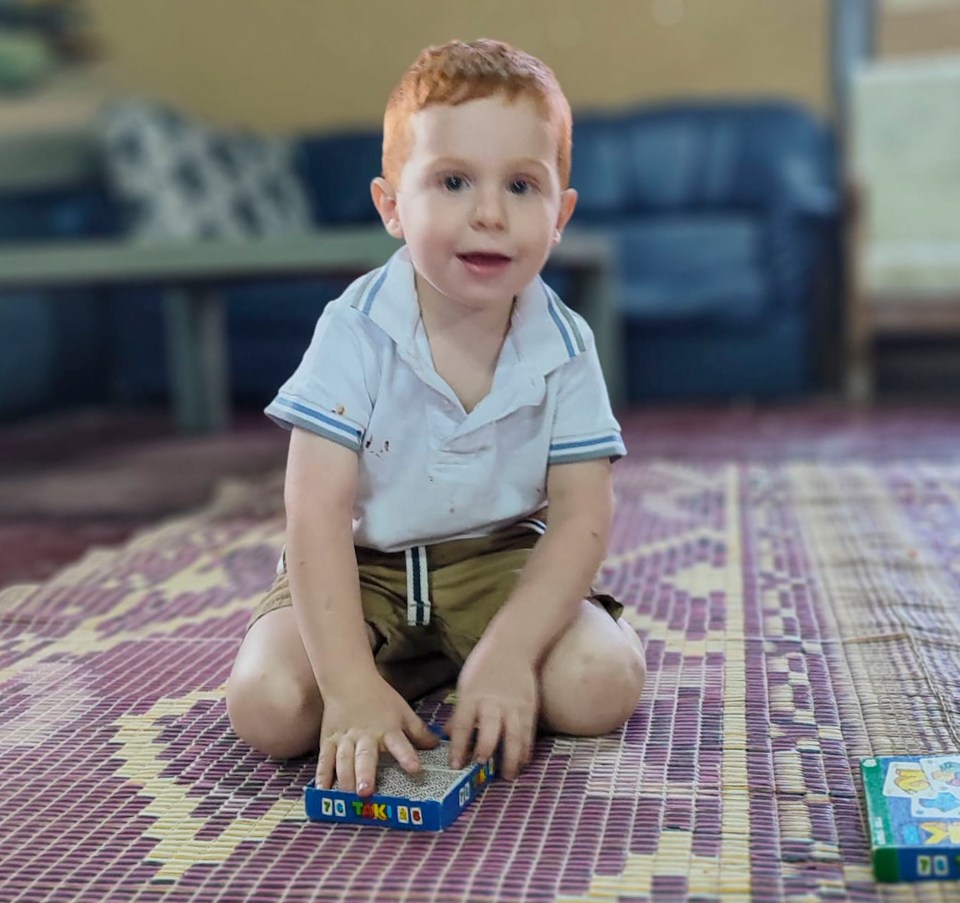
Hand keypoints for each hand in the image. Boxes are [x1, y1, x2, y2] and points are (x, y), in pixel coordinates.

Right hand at [316, 674, 437, 796]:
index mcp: (388, 730)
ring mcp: (345, 738)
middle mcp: (366, 736)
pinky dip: (322, 774)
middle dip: (365, 774)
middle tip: (366, 792)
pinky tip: (322, 789)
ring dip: (345, 777)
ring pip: (344, 759)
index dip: (407, 756)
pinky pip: (325, 758)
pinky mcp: (329, 740)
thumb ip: (419, 731)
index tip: (415, 769)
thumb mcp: (403, 712)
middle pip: (365, 755)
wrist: (349, 680)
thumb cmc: (380, 698)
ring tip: (347, 795)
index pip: (400, 744)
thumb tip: (437, 747)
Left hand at [446, 638, 538, 779]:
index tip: (455, 765)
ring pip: (513, 736)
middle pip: (489, 731)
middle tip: (481, 767)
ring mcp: (513, 705)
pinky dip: (526, 749)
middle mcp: (492, 703)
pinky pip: (528, 732)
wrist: (512, 646)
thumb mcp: (465, 686)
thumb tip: (447, 735)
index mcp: (472, 697)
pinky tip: (523, 761)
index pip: (462, 726)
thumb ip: (459, 712)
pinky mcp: (529, 706)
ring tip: (507, 775)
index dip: (458, 747)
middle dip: (485, 751)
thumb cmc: (484, 666)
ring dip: (510, 757)